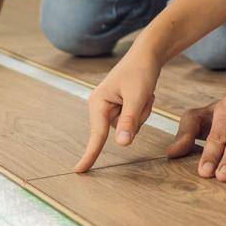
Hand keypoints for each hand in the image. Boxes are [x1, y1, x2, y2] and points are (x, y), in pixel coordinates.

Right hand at [76, 48, 161, 172]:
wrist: (146, 55)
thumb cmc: (140, 71)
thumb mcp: (137, 96)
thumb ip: (129, 120)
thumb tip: (122, 144)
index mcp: (98, 103)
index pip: (97, 135)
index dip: (89, 154)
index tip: (79, 171)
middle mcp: (100, 107)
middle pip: (121, 131)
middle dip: (137, 116)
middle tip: (143, 95)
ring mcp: (109, 109)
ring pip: (130, 127)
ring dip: (142, 112)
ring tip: (143, 93)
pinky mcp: (118, 108)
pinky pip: (133, 120)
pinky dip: (142, 109)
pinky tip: (143, 94)